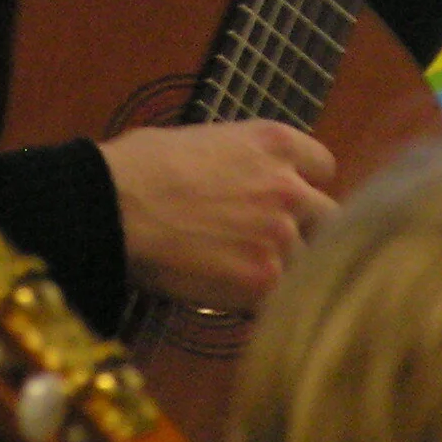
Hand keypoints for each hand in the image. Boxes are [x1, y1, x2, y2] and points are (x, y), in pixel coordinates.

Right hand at [97, 121, 337, 312]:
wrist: (113, 207)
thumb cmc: (139, 167)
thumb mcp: (201, 140)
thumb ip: (241, 162)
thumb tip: (238, 180)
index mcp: (274, 143)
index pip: (323, 167)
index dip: (303, 184)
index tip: (285, 199)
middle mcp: (288, 186)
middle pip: (328, 217)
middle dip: (304, 230)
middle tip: (268, 242)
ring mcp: (280, 236)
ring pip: (308, 261)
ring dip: (282, 268)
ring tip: (240, 272)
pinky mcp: (261, 281)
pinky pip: (282, 297)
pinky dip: (262, 301)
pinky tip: (231, 295)